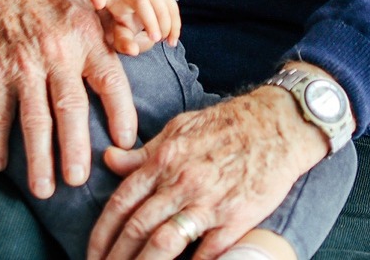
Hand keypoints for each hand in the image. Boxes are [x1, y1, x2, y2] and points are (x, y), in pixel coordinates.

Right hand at [0, 0, 136, 197]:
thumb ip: (113, 25)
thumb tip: (140, 45)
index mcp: (86, 35)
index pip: (111, 81)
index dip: (121, 114)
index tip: (126, 143)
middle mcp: (58, 50)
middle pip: (70, 109)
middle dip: (75, 150)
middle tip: (79, 182)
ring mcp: (24, 61)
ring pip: (33, 118)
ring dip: (38, 157)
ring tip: (44, 189)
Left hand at [86, 86, 328, 259]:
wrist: (277, 124)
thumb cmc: (227, 124)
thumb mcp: (179, 128)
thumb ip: (144, 152)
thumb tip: (109, 160)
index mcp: (164, 158)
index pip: (121, 203)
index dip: (102, 234)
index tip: (92, 254)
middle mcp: (181, 181)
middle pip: (137, 228)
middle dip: (116, 258)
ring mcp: (209, 202)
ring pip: (164, 243)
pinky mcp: (236, 218)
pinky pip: (207, 253)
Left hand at [99, 0, 180, 54]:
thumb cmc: (129, 16)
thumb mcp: (121, 26)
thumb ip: (123, 41)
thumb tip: (133, 50)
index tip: (100, 5)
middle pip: (141, 3)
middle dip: (149, 21)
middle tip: (154, 39)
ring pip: (160, 7)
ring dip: (164, 26)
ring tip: (161, 40)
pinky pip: (173, 11)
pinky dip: (174, 27)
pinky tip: (171, 41)